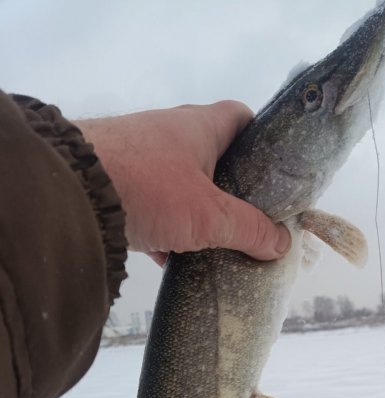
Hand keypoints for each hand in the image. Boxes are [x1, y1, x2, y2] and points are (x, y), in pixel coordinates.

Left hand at [76, 103, 290, 263]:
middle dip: (232, 190)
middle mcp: (170, 134)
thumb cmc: (151, 189)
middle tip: (251, 219)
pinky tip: (175, 261)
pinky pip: (154, 206)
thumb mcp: (210, 215)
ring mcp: (141, 157)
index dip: (261, 140)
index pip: (241, 118)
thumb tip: (281, 243)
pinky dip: (167, 231)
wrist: (71, 193)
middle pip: (213, 157)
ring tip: (217, 245)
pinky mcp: (118, 183)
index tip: (274, 174)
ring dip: (199, 214)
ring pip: (182, 185)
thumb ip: (249, 230)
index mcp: (200, 127)